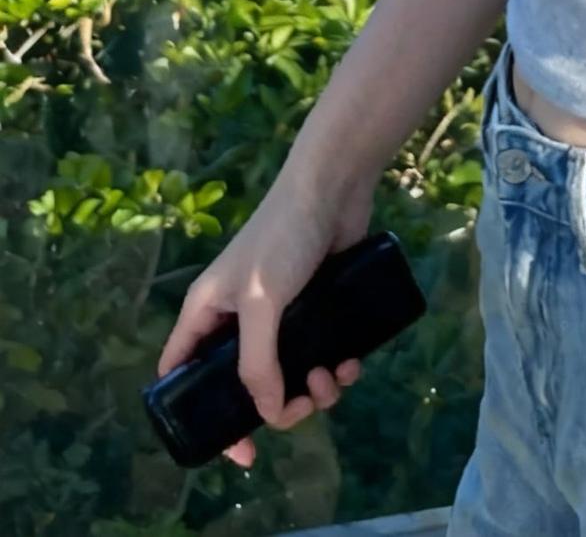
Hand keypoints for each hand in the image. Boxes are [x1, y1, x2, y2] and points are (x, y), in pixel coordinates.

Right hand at [154, 164, 375, 468]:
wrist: (334, 187)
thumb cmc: (284, 236)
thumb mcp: (261, 301)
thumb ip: (257, 361)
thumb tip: (268, 416)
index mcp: (206, 313)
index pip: (183, 376)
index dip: (200, 417)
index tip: (240, 450)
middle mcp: (237, 318)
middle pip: (246, 385)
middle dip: (278, 405)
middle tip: (305, 404)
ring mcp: (278, 314)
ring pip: (290, 376)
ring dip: (315, 388)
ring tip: (334, 375)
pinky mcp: (315, 307)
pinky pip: (321, 355)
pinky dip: (335, 368)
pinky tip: (352, 363)